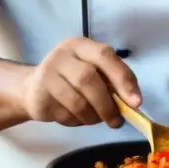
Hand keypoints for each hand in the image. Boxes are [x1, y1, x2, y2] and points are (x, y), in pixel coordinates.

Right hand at [21, 37, 142, 128]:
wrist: (32, 88)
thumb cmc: (71, 79)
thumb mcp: (92, 70)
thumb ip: (112, 80)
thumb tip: (133, 102)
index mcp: (81, 45)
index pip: (105, 55)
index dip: (123, 78)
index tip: (136, 102)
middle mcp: (62, 55)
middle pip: (88, 79)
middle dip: (107, 104)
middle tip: (117, 121)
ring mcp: (47, 75)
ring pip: (77, 102)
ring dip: (93, 117)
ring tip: (97, 119)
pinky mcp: (38, 96)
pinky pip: (65, 115)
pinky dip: (77, 122)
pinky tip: (77, 118)